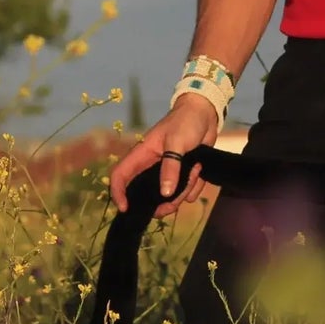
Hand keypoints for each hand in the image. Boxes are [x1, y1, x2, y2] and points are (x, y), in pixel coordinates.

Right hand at [108, 95, 216, 217]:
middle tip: (173, 205)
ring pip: (169, 196)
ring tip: (195, 171)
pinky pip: (186, 192)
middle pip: (146, 195)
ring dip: (183, 191)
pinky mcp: (182, 174)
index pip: (120, 175)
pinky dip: (195, 187)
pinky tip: (200, 171)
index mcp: (142, 155)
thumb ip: (171, 167)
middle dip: (160, 204)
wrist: (206, 114)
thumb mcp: (177, 142)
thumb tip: (165, 194)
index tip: (126, 209)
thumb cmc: (186, 122)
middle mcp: (151, 167)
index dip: (118, 193)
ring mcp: (167, 172)